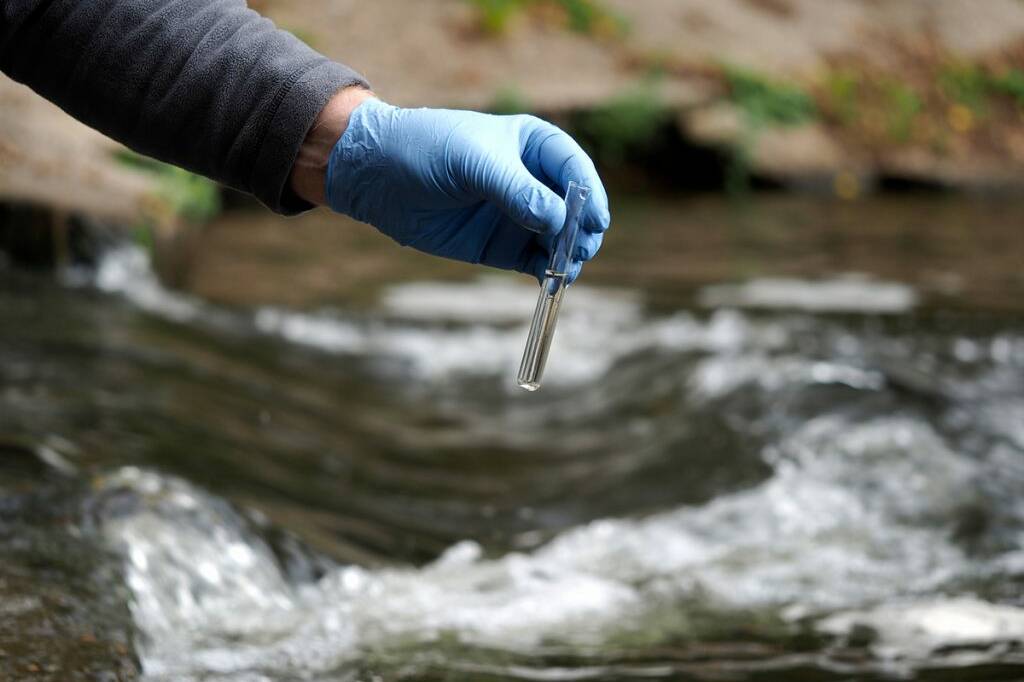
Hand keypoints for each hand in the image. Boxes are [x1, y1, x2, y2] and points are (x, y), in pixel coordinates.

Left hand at [322, 97, 610, 281]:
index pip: (574, 168)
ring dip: (568, 255)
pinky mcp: (502, 246)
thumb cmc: (425, 149)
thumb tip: (559, 220)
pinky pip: (536, 262)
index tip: (594, 220)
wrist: (377, 177)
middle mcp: (532, 181)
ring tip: (565, 268)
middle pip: (575, 208)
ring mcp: (519, 216)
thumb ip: (517, 190)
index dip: (589, 194)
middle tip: (580, 249)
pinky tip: (551, 281)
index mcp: (532, 145)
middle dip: (582, 229)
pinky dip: (548, 272)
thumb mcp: (473, 162)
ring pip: (559, 239)